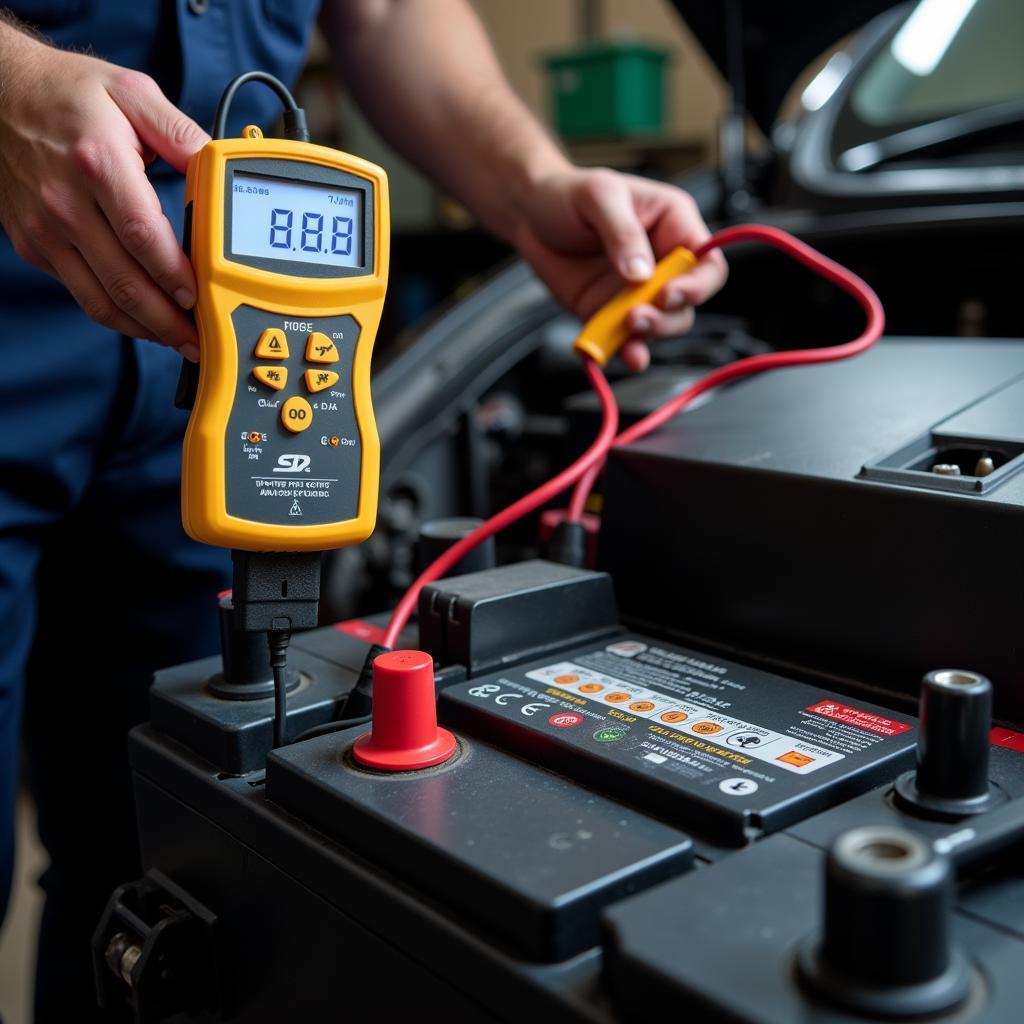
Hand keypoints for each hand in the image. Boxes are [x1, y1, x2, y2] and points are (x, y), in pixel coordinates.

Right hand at [0, 27, 207, 357]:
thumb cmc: (68, 93)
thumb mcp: (132, 92)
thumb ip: (180, 133)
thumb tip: (219, 165)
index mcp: (97, 162)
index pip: (141, 235)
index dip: (173, 274)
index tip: (200, 296)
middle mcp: (66, 203)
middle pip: (124, 281)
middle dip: (167, 320)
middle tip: (201, 339)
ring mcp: (47, 229)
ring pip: (101, 300)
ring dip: (145, 330)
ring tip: (179, 341)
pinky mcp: (35, 246)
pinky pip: (82, 294)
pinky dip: (117, 315)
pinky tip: (146, 321)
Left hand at [513, 168, 727, 370]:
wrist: (530, 216)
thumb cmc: (569, 194)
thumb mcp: (598, 195)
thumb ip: (622, 233)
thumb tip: (641, 275)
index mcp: (673, 224)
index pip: (706, 262)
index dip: (698, 284)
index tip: (668, 294)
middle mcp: (662, 262)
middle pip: (688, 302)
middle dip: (668, 316)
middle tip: (637, 316)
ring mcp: (637, 292)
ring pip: (663, 324)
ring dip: (649, 335)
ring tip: (625, 328)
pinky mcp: (611, 314)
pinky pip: (627, 339)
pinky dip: (627, 351)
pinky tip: (625, 355)